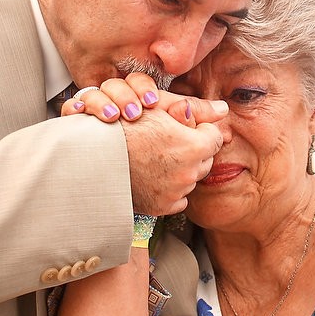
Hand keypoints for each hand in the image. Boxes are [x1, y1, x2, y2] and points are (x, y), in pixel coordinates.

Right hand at [61, 77, 224, 215]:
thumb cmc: (121, 127)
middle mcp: (189, 172)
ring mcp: (176, 192)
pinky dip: (169, 188)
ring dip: (180, 169)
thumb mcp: (158, 109)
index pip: (214, 136)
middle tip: (168, 141)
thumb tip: (223, 109)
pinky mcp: (162, 207)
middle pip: (205, 159)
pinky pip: (178, 197)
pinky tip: (153, 175)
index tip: (184, 126)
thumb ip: (193, 108)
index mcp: (194, 146)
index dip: (199, 128)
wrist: (91, 158)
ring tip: (156, 157)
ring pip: (191, 178)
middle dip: (193, 150)